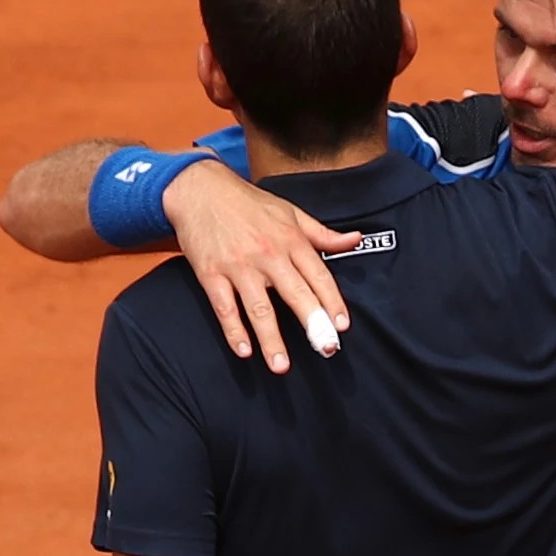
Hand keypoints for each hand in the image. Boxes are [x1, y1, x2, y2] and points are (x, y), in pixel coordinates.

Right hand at [167, 164, 362, 372]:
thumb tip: (356, 240)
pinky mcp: (211, 274)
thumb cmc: (248, 203)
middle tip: (325, 349)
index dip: (332, 301)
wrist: (199, 189)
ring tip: (282, 366)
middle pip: (295, 293)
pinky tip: (244, 351)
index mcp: (290, 239)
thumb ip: (322, 234)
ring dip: (271, 339)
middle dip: (312, 323)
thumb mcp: (290, 212)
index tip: (342, 326)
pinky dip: (233, 330)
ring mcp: (238, 265)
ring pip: (259, 308)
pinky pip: (224, 307)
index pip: (318, 275)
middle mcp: (267, 254)